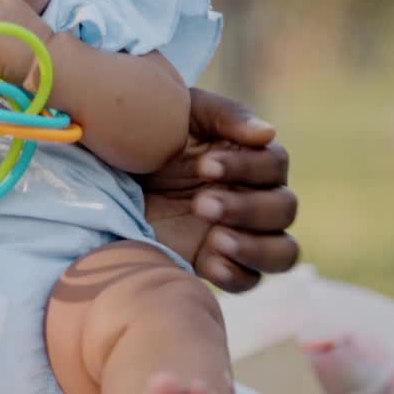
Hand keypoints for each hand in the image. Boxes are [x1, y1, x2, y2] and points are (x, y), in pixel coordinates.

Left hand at [139, 87, 298, 291]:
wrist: (109, 174)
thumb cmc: (154, 133)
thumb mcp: (184, 113)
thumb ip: (227, 117)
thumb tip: (268, 133)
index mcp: (252, 158)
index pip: (275, 164)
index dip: (245, 167)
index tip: (204, 166)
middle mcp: (256, 196)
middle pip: (284, 209)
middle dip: (246, 208)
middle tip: (201, 204)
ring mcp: (241, 234)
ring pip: (282, 251)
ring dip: (254, 247)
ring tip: (216, 239)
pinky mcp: (218, 262)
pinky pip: (250, 280)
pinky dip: (237, 274)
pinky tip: (210, 262)